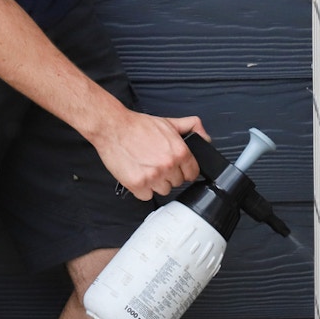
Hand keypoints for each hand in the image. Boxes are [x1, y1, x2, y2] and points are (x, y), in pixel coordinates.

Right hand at [93, 111, 208, 200]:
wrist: (114, 128)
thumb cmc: (139, 126)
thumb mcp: (170, 122)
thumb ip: (192, 127)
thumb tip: (205, 138)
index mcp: (180, 152)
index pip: (193, 173)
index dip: (185, 170)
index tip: (178, 168)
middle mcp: (168, 165)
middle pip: (177, 183)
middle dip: (170, 175)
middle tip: (158, 163)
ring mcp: (153, 177)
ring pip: (163, 191)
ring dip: (156, 183)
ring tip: (147, 168)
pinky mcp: (137, 185)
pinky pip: (146, 196)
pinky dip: (142, 189)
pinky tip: (139, 175)